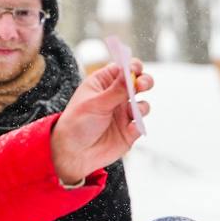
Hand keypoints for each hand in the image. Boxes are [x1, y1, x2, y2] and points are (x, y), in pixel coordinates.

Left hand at [50, 60, 152, 183]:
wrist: (75, 154)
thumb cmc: (77, 124)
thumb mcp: (95, 104)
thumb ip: (116, 90)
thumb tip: (131, 73)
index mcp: (103, 84)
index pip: (122, 69)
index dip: (132, 66)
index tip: (136, 69)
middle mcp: (116, 96)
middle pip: (138, 83)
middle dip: (145, 82)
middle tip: (143, 85)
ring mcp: (124, 113)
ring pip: (143, 104)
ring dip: (142, 105)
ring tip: (133, 111)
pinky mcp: (130, 131)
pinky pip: (141, 124)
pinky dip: (139, 125)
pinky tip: (130, 129)